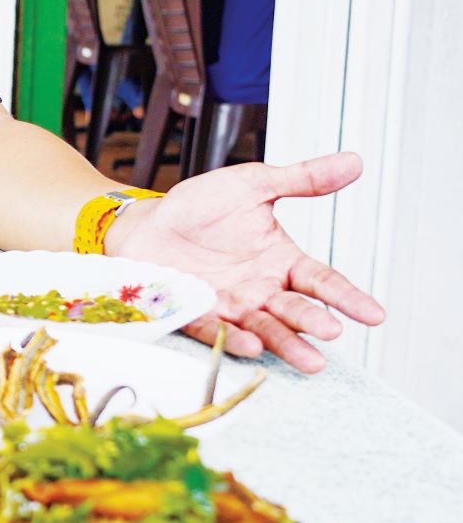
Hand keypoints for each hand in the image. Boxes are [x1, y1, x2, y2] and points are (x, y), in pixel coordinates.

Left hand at [104, 152, 384, 372]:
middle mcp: (259, 289)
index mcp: (279, 261)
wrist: (147, 223)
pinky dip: (231, 339)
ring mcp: (228, 305)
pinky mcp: (194, 313)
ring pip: (263, 329)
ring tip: (310, 359)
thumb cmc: (198, 207)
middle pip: (294, 310)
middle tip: (333, 331)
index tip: (374, 314)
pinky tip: (250, 346)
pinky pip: (215, 329)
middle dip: (314, 321)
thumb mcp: (252, 185)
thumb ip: (301, 179)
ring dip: (285, 343)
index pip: (321, 280)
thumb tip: (352, 162)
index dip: (347, 297)